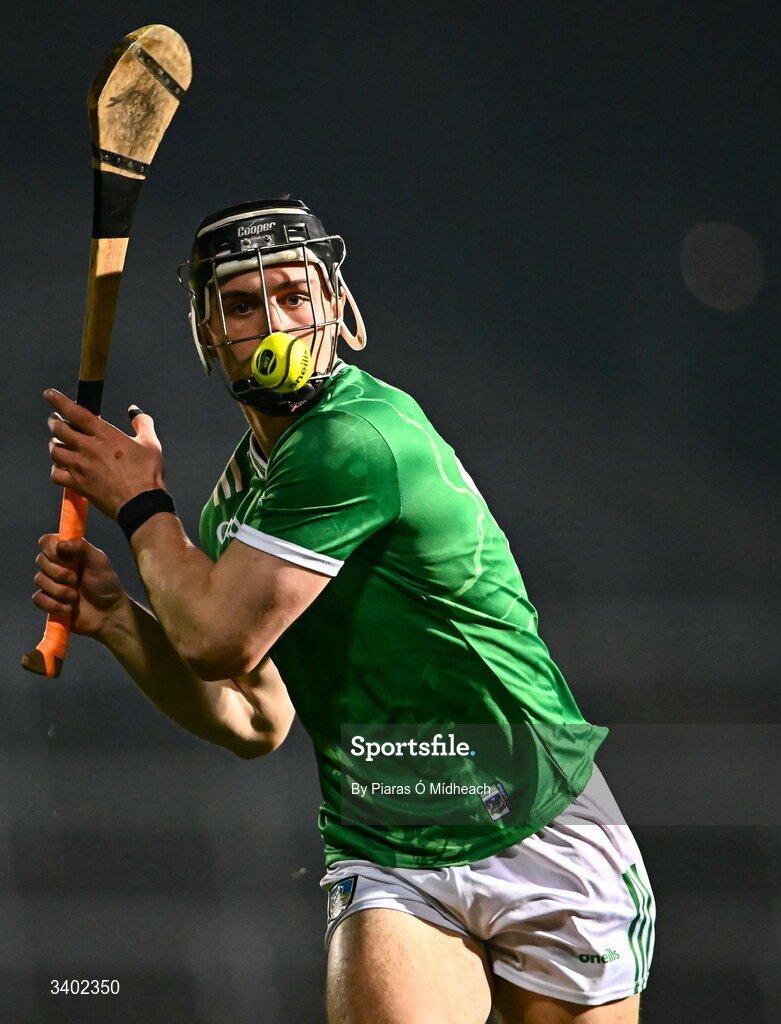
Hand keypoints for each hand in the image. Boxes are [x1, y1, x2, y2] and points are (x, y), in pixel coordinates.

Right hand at [33, 535, 126, 638]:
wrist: (108, 614)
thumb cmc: (106, 585)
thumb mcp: (99, 562)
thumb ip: (82, 547)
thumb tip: (60, 543)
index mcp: (68, 552)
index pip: (46, 542)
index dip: (51, 549)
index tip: (67, 558)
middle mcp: (57, 566)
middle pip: (40, 560)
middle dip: (60, 573)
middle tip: (76, 579)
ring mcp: (51, 584)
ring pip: (39, 580)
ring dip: (60, 590)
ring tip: (75, 597)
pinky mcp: (48, 602)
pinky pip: (38, 599)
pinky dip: (54, 605)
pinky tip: (69, 609)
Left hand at [45, 390, 164, 518]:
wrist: (141, 504)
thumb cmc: (147, 474)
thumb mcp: (151, 444)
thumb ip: (142, 422)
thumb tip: (134, 411)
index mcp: (105, 435)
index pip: (76, 412)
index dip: (60, 401)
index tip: (50, 394)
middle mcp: (89, 449)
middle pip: (59, 429)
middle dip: (54, 421)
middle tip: (55, 420)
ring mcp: (81, 467)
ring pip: (54, 450)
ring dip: (54, 444)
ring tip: (58, 443)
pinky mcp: (78, 484)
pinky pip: (56, 474)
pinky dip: (56, 469)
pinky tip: (62, 468)